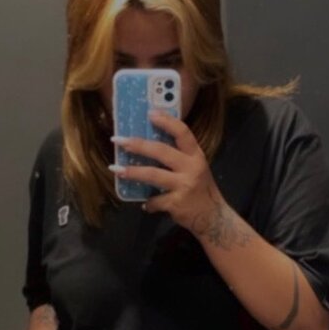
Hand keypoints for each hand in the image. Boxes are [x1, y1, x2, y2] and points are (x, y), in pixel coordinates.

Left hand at [109, 109, 225, 231]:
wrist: (212, 216)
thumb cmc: (200, 189)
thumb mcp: (195, 167)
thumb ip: (179, 157)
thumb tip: (149, 146)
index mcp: (195, 155)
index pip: (183, 132)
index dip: (166, 121)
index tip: (150, 113)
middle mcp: (191, 168)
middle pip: (161, 151)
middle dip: (138, 145)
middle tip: (118, 140)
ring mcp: (183, 186)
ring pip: (153, 175)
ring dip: (132, 172)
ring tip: (116, 169)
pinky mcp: (176, 204)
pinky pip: (155, 200)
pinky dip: (149, 203)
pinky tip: (146, 204)